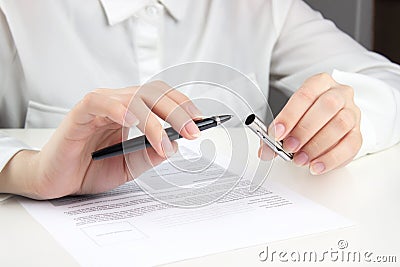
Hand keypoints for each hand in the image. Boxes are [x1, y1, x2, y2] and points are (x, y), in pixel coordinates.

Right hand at [0, 81, 201, 198]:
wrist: (57, 180)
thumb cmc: (91, 169)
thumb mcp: (130, 166)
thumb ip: (150, 154)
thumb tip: (175, 144)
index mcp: (133, 114)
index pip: (162, 99)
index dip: (183, 106)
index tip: (201, 121)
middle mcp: (119, 105)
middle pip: (153, 94)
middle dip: (177, 111)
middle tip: (193, 131)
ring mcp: (100, 106)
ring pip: (133, 98)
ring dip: (153, 119)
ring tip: (164, 142)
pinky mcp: (81, 113)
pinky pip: (100, 102)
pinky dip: (118, 109)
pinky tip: (132, 121)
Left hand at [259, 73, 361, 174]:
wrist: (329, 119)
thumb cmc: (307, 116)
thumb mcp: (289, 119)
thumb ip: (276, 134)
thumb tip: (265, 151)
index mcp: (319, 83)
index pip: (305, 94)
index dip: (290, 115)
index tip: (278, 133)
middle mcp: (339, 94)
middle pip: (327, 106)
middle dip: (305, 130)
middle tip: (290, 147)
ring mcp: (352, 113)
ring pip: (340, 125)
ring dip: (317, 146)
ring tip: (300, 159)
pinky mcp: (358, 133)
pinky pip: (350, 145)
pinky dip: (331, 158)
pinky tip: (316, 166)